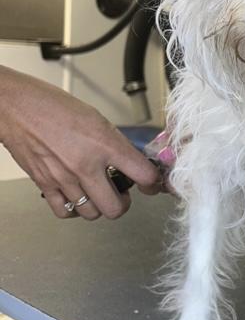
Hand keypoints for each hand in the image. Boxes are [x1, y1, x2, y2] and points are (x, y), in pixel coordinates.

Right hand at [0, 65, 161, 219]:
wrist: (17, 106)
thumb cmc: (54, 106)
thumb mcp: (97, 118)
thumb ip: (114, 143)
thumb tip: (130, 161)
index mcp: (104, 144)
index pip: (143, 174)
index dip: (152, 182)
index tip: (151, 182)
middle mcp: (86, 164)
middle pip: (116, 208)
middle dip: (124, 203)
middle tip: (122, 192)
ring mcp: (64, 178)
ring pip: (92, 213)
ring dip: (99, 206)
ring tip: (98, 192)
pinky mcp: (45, 185)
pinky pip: (65, 212)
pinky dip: (74, 209)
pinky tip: (77, 196)